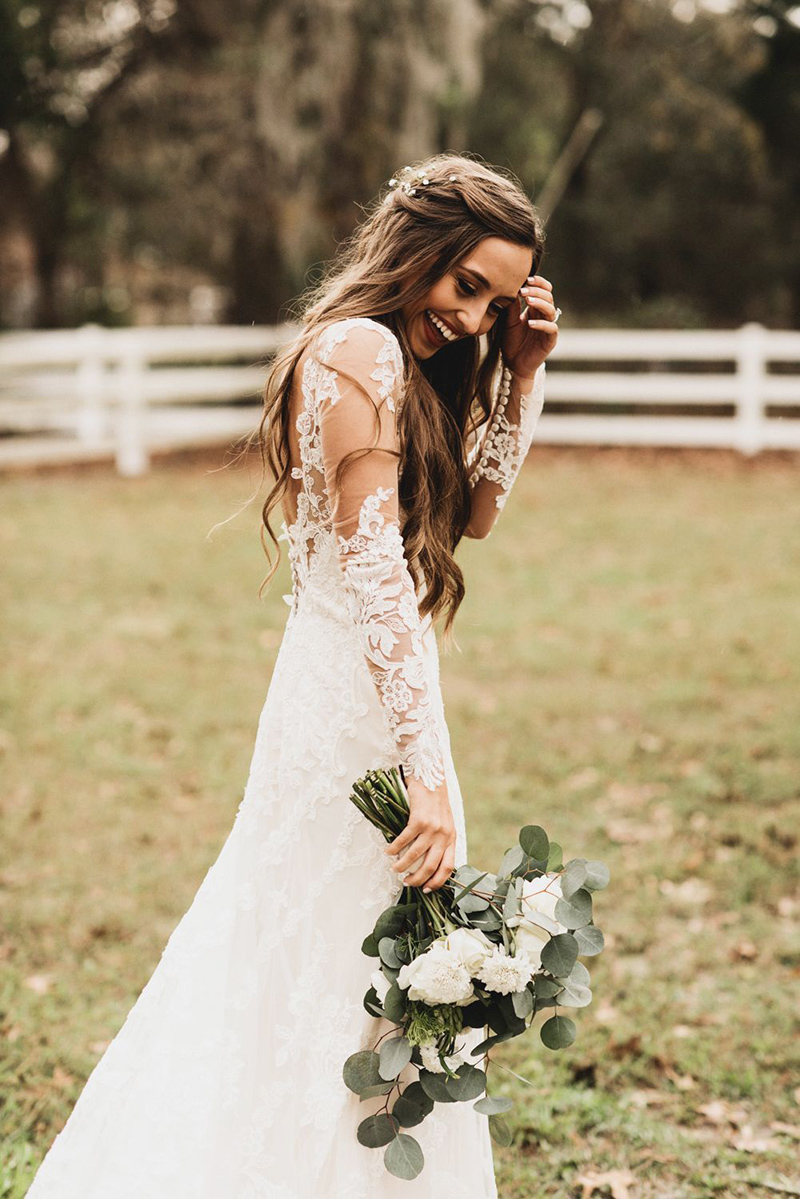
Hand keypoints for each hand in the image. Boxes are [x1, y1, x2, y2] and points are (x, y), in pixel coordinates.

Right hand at [383, 775, 455, 892]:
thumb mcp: (444, 822)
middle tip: (406, 882)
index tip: (426, 889)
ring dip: (403, 866)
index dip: (437, 881)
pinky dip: (395, 848)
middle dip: (417, 879)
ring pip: (416, 856)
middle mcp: (444, 835)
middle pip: (431, 866)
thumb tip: (428, 861)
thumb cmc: (435, 802)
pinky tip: (389, 851)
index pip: (448, 867)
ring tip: (394, 868)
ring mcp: (432, 828)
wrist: (431, 778)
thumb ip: (440, 840)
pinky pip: (404, 840)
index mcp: (452, 838)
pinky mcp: (419, 820)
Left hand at [501, 274, 558, 379]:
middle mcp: (544, 316)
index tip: (526, 279)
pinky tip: (530, 322)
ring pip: (551, 310)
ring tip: (528, 301)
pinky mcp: (550, 340)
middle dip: (537, 291)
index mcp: (535, 308)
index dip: (538, 283)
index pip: (544, 290)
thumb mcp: (509, 321)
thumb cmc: (511, 341)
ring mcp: (548, 327)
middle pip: (548, 297)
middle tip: (523, 290)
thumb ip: (512, 306)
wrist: (513, 364)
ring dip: (540, 304)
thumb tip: (511, 287)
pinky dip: (541, 324)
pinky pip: (551, 328)